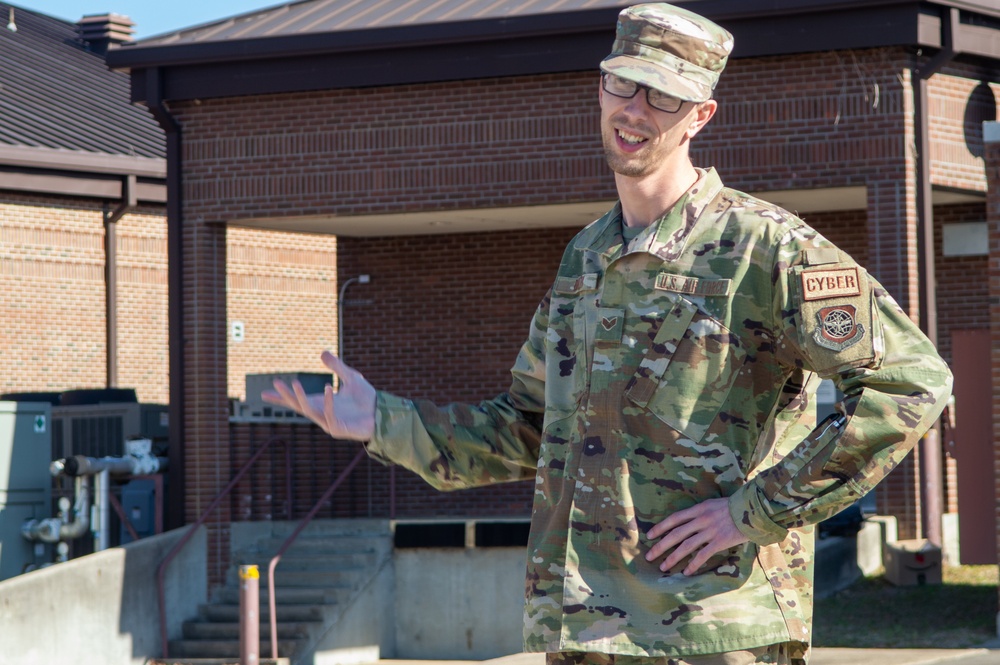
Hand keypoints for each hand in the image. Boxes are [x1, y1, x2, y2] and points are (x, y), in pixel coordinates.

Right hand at [261, 351, 375, 440]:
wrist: (382, 412)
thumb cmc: (366, 398)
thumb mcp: (351, 377)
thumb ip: (337, 366)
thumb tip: (321, 353)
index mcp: (321, 403)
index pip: (297, 400)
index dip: (281, 397)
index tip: (264, 393)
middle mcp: (322, 414)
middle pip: (298, 405)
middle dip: (285, 395)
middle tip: (275, 382)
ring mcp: (328, 422)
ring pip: (309, 411)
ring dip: (301, 397)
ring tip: (294, 383)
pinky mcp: (338, 429)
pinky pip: (329, 415)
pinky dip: (327, 402)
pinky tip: (327, 388)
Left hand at [644, 497, 748, 575]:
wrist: (753, 510)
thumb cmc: (734, 507)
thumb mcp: (713, 505)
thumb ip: (701, 513)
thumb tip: (688, 523)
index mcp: (698, 509)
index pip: (674, 519)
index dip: (660, 527)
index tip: (650, 535)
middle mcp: (701, 519)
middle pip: (676, 534)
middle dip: (661, 546)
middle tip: (649, 556)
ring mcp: (710, 531)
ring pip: (686, 546)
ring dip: (673, 557)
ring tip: (663, 567)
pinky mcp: (720, 541)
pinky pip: (703, 554)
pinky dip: (693, 564)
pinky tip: (685, 572)